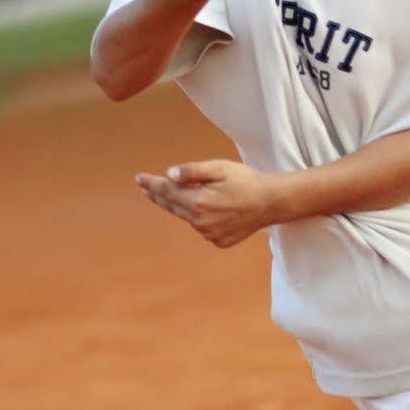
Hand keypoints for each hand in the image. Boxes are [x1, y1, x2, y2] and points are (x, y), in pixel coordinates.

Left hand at [134, 159, 278, 248]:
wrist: (271, 202)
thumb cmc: (245, 180)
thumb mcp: (219, 168)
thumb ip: (192, 172)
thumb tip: (169, 175)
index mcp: (198, 203)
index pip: (167, 191)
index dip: (151, 184)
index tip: (138, 178)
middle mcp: (200, 223)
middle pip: (172, 206)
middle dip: (158, 195)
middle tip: (145, 187)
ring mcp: (209, 234)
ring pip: (187, 217)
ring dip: (182, 205)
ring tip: (179, 193)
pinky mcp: (218, 241)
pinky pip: (201, 227)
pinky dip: (199, 217)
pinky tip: (208, 208)